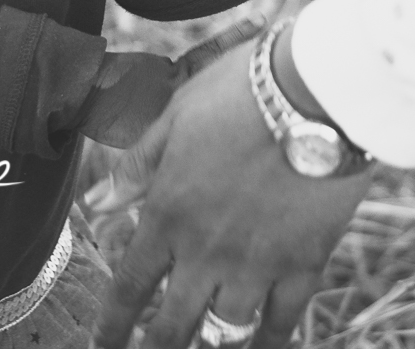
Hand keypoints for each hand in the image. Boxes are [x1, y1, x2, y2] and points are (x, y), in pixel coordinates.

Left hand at [82, 37, 370, 348]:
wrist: (319, 93)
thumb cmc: (242, 91)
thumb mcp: (177, 116)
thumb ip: (138, 166)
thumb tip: (96, 202)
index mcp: (167, 214)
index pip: (129, 288)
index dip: (112, 327)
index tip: (102, 346)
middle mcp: (205, 251)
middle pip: (171, 325)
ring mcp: (256, 264)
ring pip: (223, 330)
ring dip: (210, 342)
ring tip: (206, 344)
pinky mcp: (304, 264)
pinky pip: (282, 322)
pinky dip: (268, 341)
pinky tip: (259, 346)